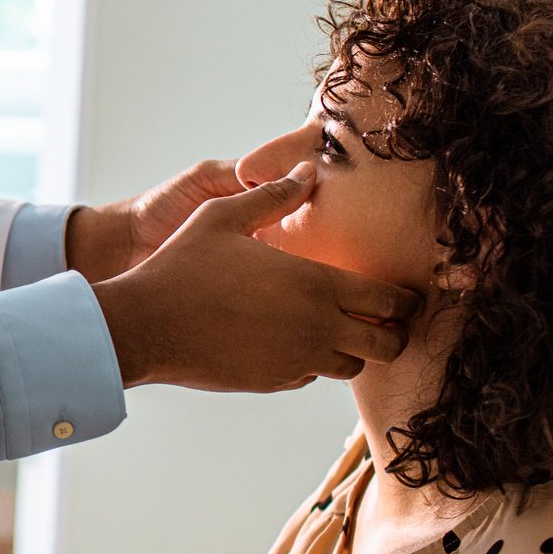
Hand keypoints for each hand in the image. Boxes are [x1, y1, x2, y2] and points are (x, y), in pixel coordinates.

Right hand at [91, 163, 419, 392]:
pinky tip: (289, 338)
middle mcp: (316, 329)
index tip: (404, 294)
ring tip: (335, 326)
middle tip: (384, 319)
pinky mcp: (274, 382)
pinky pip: (312, 375)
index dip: (407, 299)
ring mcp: (296, 361)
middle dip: (394, 332)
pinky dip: (313, 361)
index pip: (392, 302)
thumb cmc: (183, 265)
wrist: (145, 325)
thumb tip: (308, 170)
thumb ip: (274, 195)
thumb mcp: (224, 216)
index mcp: (315, 284)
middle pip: (388, 345)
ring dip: (353, 349)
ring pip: (353, 366)